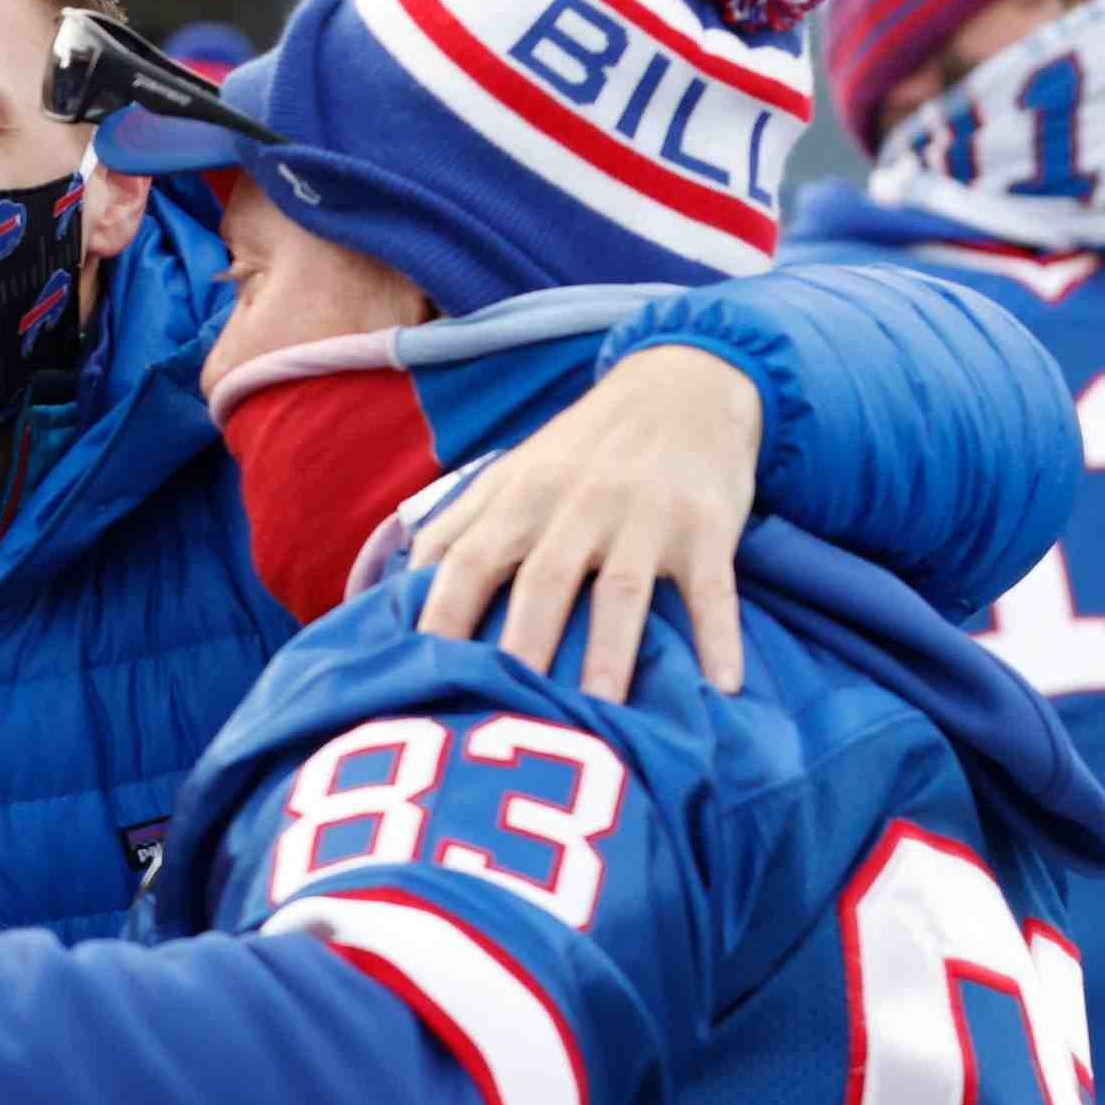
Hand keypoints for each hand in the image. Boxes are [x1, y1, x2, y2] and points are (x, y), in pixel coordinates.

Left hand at [410, 343, 758, 698]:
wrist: (683, 385)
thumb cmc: (581, 452)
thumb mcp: (510, 476)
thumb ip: (452, 531)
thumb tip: (383, 598)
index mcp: (518, 497)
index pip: (465, 560)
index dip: (438, 615)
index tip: (419, 676)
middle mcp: (577, 505)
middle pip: (542, 581)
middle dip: (521, 648)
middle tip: (507, 718)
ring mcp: (644, 517)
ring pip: (623, 589)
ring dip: (610, 653)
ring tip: (602, 715)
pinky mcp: (707, 528)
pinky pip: (712, 588)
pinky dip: (719, 635)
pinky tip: (721, 686)